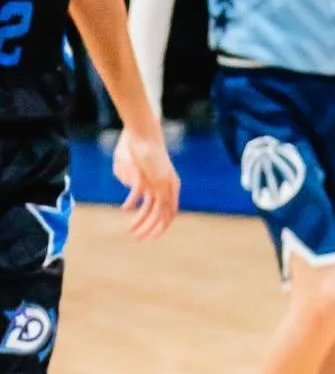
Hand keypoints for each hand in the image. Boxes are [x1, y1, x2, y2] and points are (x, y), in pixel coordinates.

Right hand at [112, 125, 179, 239]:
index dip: (161, 226)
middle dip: (152, 231)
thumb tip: (133, 190)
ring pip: (153, 211)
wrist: (144, 133)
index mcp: (171, 187)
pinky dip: (131, 204)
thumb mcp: (142, 171)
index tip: (151, 236)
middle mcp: (169, 188)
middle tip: (140, 240)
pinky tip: (123, 209)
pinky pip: (140, 196)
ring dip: (142, 223)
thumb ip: (139, 182)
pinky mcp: (149, 178)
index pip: (170, 213)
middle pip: (164, 217)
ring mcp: (160, 184)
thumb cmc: (141, 151)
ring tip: (131, 231)